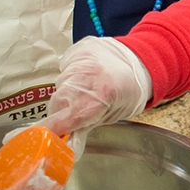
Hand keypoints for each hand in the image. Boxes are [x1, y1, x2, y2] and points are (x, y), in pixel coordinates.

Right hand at [41, 36, 152, 158]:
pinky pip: (63, 70)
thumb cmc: (130, 91)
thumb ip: (87, 124)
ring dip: (67, 93)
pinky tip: (87, 77)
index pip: (63, 120)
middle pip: (57, 102)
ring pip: (59, 86)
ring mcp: (80, 60)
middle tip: (77, 111)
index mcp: (99, 95)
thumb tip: (66, 138)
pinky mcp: (76, 51)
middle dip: (62, 111)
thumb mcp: (114, 115)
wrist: (141, 60)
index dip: (53, 131)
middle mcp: (85, 76)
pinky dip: (71, 77)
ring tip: (87, 90)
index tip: (48, 137)